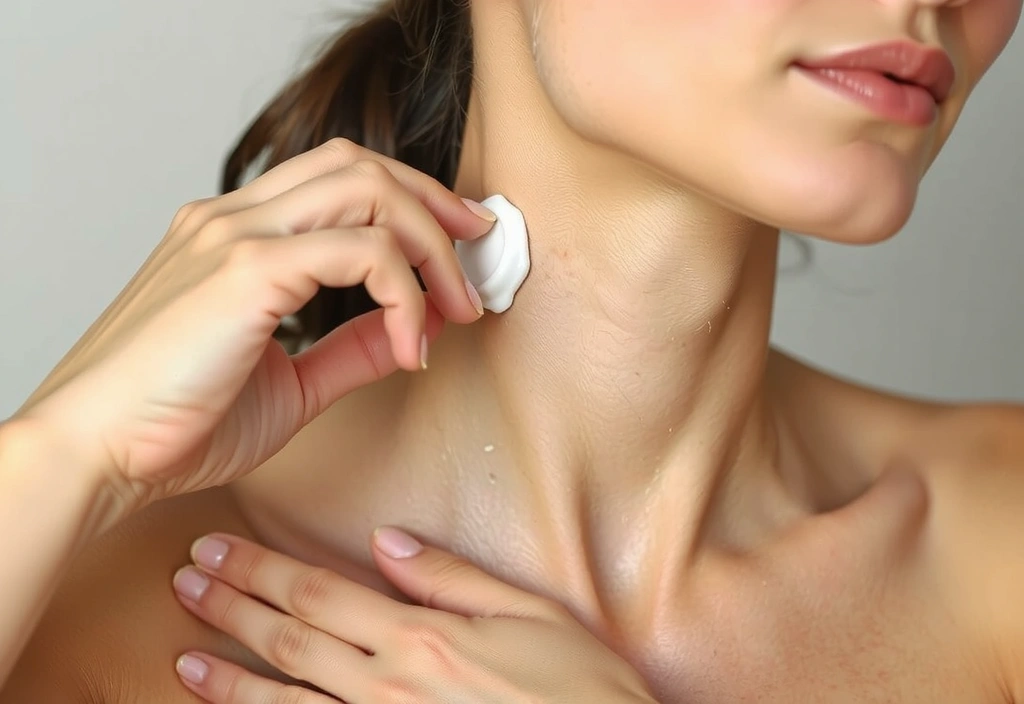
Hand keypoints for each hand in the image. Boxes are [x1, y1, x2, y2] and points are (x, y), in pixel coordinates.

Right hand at [12, 138, 491, 508]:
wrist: (96, 454)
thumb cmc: (174, 424)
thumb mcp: (289, 383)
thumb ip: (350, 349)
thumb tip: (412, 330)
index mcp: (233, 232)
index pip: (339, 177)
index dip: (410, 200)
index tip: (455, 245)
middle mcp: (233, 217)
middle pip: (362, 166)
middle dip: (435, 205)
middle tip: (476, 256)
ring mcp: (236, 234)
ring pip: (369, 191)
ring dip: (431, 246)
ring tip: (458, 308)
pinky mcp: (247, 269)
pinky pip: (363, 253)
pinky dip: (405, 295)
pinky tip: (412, 345)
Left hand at [171, 529, 657, 702]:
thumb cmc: (578, 688)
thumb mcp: (529, 615)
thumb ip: (451, 579)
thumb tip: (388, 542)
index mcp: (422, 639)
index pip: (321, 593)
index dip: (261, 571)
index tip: (218, 551)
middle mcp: (390, 689)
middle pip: (293, 640)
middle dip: (232, 609)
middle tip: (184, 584)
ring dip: (231, 681)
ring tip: (185, 660)